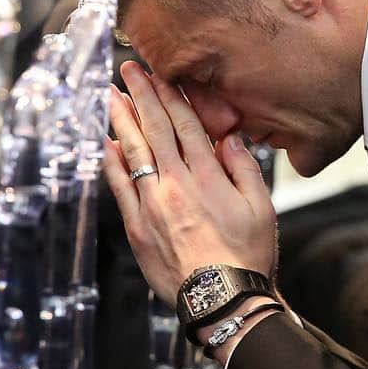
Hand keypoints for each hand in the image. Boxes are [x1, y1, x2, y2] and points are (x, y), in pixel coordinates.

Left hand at [103, 61, 275, 305]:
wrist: (222, 298)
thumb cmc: (247, 257)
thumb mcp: (261, 208)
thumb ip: (245, 169)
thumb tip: (231, 139)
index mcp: (208, 177)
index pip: (186, 125)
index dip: (171, 96)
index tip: (161, 74)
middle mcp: (176, 184)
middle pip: (155, 130)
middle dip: (141, 96)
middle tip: (128, 70)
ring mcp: (152, 205)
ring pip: (132, 152)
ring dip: (121, 120)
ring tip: (110, 95)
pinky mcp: (137, 227)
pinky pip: (120, 187)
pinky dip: (111, 162)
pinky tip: (106, 143)